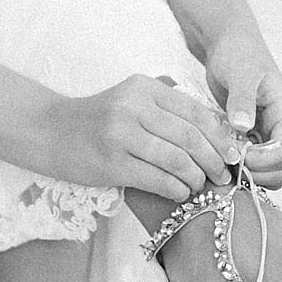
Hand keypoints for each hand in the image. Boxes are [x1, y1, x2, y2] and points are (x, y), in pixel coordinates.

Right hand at [55, 75, 238, 203]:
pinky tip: (179, 193)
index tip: (233, 155)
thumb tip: (211, 118)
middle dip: (214, 160)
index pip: (195, 112)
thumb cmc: (96, 119)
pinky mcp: (111, 162)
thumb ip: (164, 100)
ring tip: (200, 187)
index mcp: (144, 88)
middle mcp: (134, 106)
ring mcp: (121, 134)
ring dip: (196, 178)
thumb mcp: (129, 96)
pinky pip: (156, 179)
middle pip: (190, 136)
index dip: (220, 136)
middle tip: (223, 177)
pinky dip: (176, 189)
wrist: (49, 132)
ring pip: (176, 159)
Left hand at [204, 32, 281, 188]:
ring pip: (271, 172)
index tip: (236, 156)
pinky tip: (219, 157)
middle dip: (257, 175)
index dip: (263, 163)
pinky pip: (255, 164)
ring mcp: (270, 134)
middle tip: (227, 166)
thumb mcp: (239, 72)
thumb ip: (242, 98)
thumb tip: (242, 126)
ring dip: (249, 175)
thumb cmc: (237, 52)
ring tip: (222, 162)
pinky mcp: (255, 137)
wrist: (229, 45)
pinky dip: (240, 168)